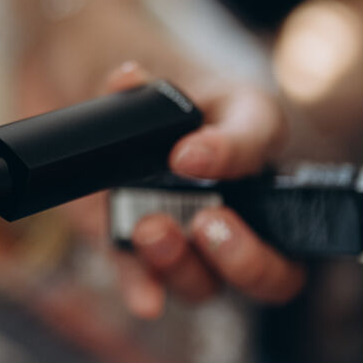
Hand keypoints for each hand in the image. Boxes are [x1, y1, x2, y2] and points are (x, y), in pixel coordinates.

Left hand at [17, 1, 303, 314]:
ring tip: (149, 229)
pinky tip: (143, 299)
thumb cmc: (142, 63)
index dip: (242, 173)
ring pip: (206, 282)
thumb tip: (131, 83)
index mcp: (253, 158)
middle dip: (245, 260)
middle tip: (207, 223)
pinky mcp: (126, 241)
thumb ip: (157, 85)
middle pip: (271, 269)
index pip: (285, 179)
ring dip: (182, 267)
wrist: (77, 66)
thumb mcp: (166, 65)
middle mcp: (226, 202)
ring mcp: (179, 229)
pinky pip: (143, 281)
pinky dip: (143, 291)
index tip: (188, 153)